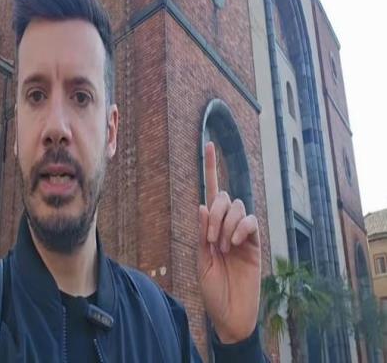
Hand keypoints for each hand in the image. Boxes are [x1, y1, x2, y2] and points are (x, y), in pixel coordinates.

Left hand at [198, 142, 260, 343]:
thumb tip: (202, 204)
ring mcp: (242, 233)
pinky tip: (233, 244)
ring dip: (225, 224)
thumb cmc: (212, 289)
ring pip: (236, 207)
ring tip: (221, 248)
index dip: (210, 167)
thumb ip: (201, 233)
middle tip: (209, 239)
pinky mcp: (255, 242)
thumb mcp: (200, 261)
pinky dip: (239, 228)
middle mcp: (227, 225)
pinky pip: (250, 221)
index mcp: (210, 227)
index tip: (209, 143)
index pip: (211, 191)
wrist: (230, 313)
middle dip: (214, 213)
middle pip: (223, 197)